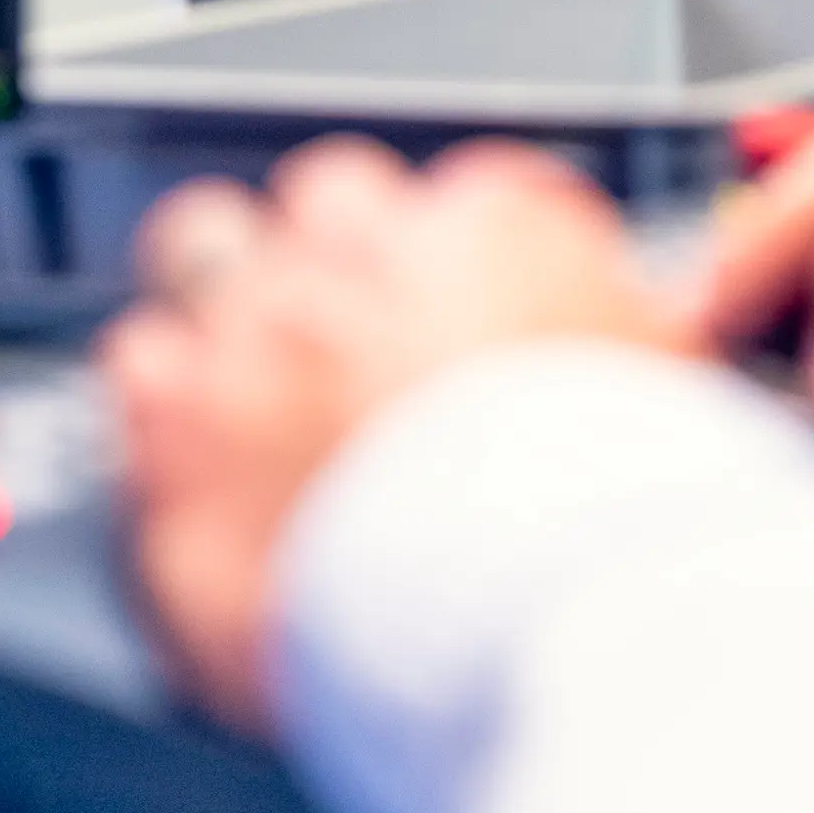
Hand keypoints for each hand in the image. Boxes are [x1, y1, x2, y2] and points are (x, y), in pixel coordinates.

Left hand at [103, 138, 689, 735]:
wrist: (523, 617)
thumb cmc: (609, 519)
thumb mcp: (678, 398)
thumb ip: (631, 339)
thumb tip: (635, 334)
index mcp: (494, 230)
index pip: (475, 194)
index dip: (472, 265)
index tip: (478, 316)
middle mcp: (360, 255)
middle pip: (329, 198)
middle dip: (341, 257)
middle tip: (364, 342)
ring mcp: (254, 334)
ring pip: (205, 244)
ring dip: (232, 299)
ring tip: (259, 377)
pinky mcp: (174, 432)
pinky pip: (136, 365)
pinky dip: (163, 400)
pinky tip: (201, 452)